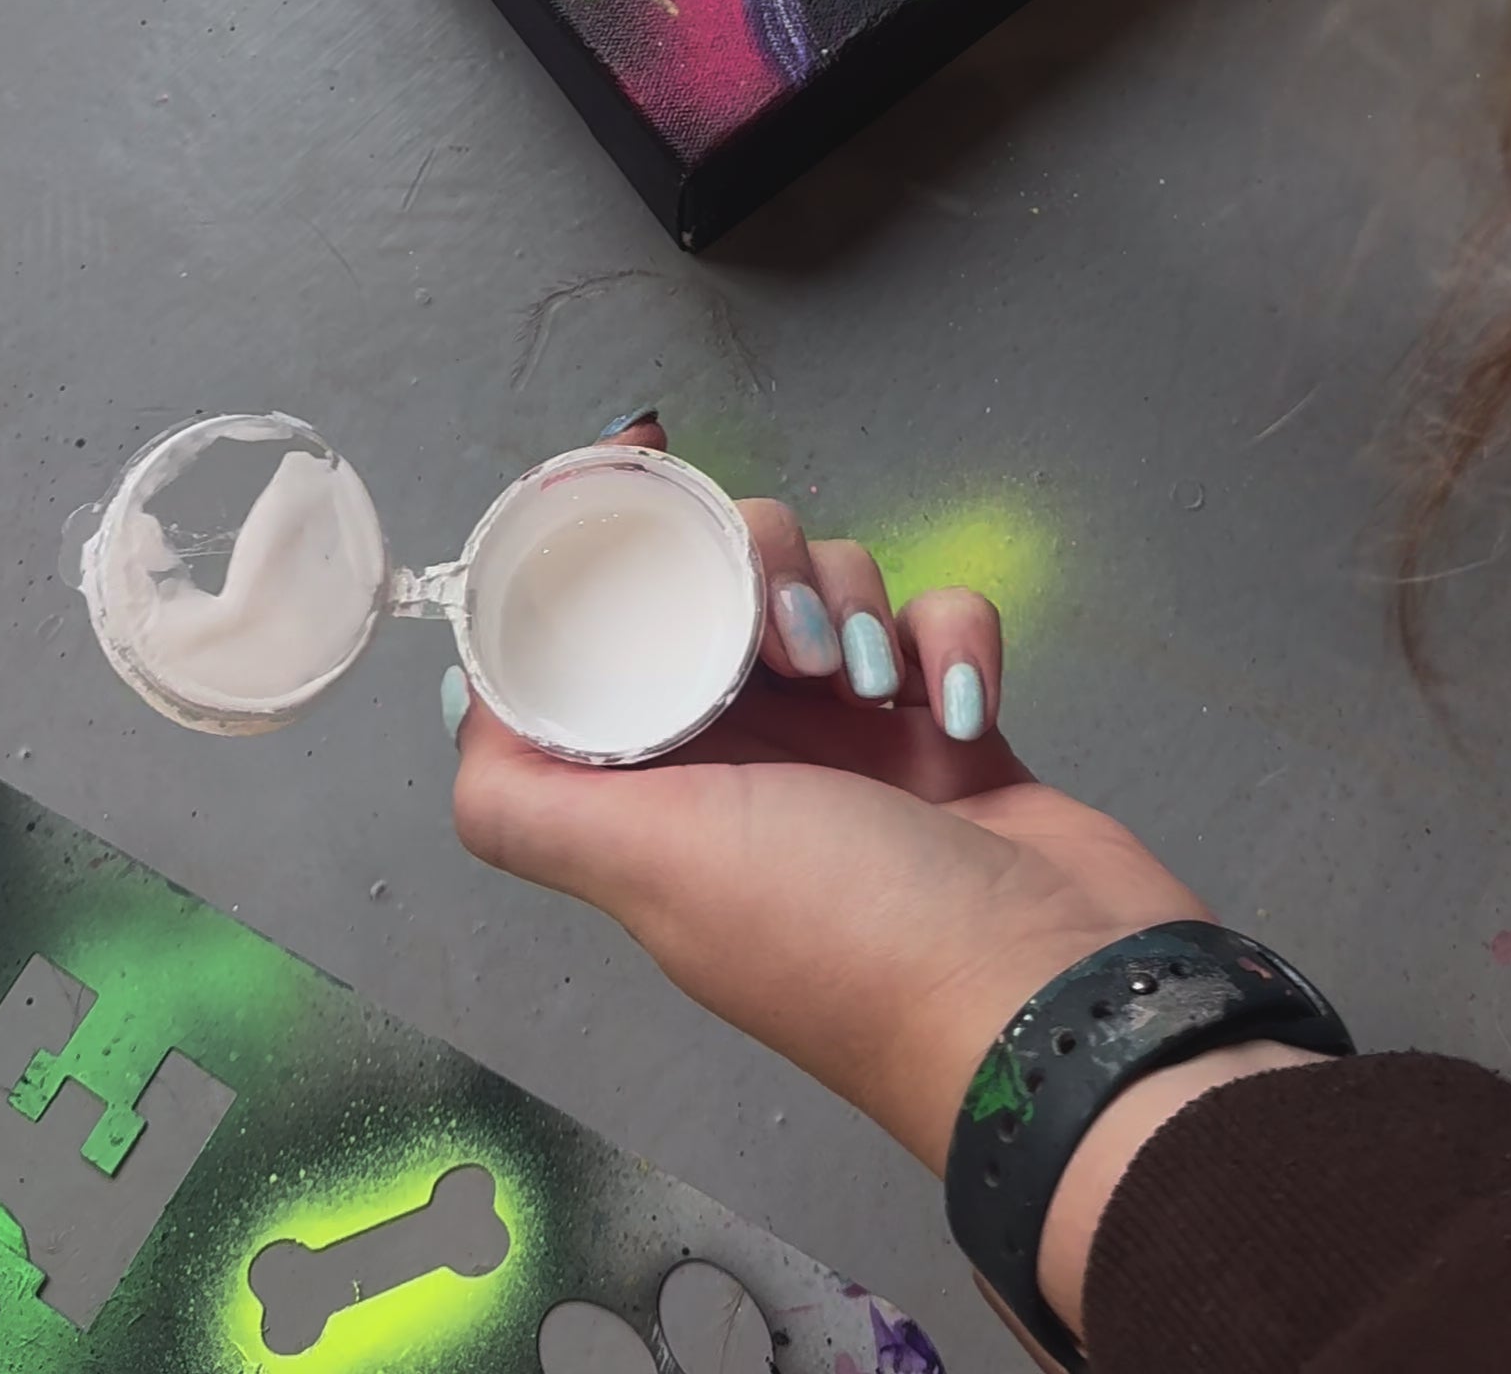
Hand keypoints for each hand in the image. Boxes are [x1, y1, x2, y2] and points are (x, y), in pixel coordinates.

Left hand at [452, 431, 1202, 1177]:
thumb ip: (532, 803)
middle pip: (722, 591)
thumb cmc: (846, 931)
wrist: (1051, 1000)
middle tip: (788, 642)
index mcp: (665, 797)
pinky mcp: (955, 730)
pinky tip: (958, 708)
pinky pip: (936, 621)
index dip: (610, 580)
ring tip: (875, 686)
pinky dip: (951, 639)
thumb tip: (459, 711)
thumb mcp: (659, 869)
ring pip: (830, 587)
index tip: (634, 510)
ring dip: (856, 603)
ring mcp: (858, 745)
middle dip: (756, 573)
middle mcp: (750, 764)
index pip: (606, 650)